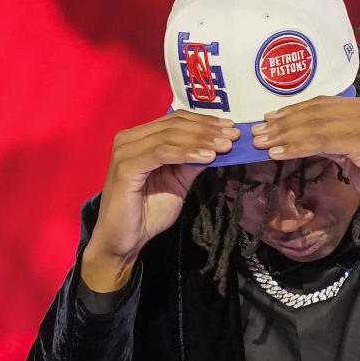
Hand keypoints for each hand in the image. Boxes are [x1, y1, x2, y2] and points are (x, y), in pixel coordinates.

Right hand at [82, 111, 237, 290]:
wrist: (124, 240)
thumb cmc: (147, 213)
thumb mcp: (178, 182)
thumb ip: (192, 163)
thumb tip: (219, 146)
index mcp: (140, 138)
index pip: (176, 120)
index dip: (205, 121)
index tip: (232, 127)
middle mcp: (129, 139)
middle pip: (174, 124)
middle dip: (207, 129)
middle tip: (234, 135)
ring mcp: (125, 151)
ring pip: (169, 136)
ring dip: (201, 140)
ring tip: (225, 146)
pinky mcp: (125, 167)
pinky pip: (161, 153)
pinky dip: (186, 153)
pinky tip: (207, 157)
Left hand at [251, 96, 359, 226]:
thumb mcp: (356, 153)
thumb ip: (334, 141)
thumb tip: (304, 140)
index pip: (319, 104)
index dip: (290, 111)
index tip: (266, 120)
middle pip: (314, 110)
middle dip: (281, 122)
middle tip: (255, 132)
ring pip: (315, 124)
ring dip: (284, 134)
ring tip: (260, 143)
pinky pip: (322, 141)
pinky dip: (297, 146)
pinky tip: (278, 153)